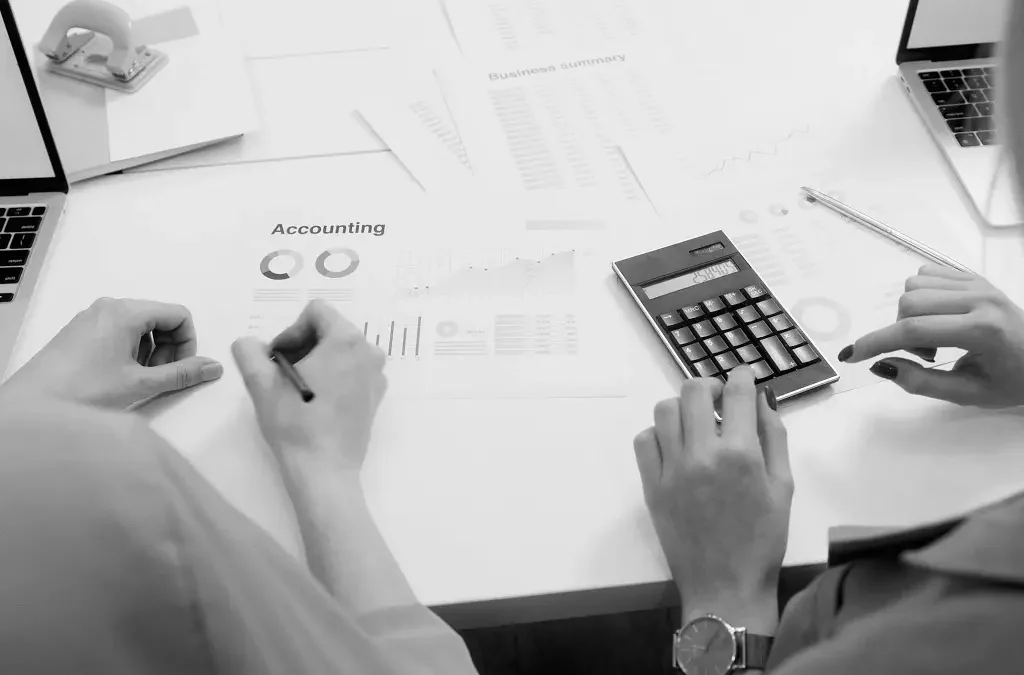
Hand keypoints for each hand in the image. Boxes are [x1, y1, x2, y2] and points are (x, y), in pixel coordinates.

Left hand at [0, 297, 222, 408]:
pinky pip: (119, 332)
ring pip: (140, 327)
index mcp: (126, 311)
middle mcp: (108, 307)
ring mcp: (92, 318)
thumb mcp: (141, 384)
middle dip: (168, 348)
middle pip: (159, 319)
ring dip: (149, 352)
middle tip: (159, 377)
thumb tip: (212, 367)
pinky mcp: (81, 332)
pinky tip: (119, 378)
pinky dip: (129, 352)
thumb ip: (182, 374)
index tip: (181, 367)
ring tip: (137, 381)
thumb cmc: (81, 392)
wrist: (32, 406)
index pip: (178, 314)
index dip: (187, 342)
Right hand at [231, 301, 386, 475]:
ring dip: (316, 362)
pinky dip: (332, 377)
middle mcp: (369, 352)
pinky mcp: (376, 396)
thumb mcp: (261, 384)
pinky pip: (351, 371)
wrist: (324, 472)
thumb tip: (248, 342)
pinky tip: (316, 404)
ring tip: (297, 391)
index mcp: (346, 340)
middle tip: (282, 375)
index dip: (291, 331)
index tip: (277, 360)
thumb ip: (249, 352)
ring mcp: (377, 375)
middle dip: (303, 346)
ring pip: (340, 351)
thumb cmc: (295, 424)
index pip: (316, 312)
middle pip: (330, 330)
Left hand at [634, 367, 790, 634]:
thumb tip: (761, 401)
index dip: (742, 376)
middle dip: (709, 385)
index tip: (743, 378)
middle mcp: (702, 454)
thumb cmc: (762, 540)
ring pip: (664, 411)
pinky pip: (644, 440)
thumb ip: (773, 437)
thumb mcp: (783, 486)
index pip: (736, 392)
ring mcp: (672, 469)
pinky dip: (658, 433)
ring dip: (682, 407)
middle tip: (719, 399)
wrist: (725, 586)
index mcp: (741, 454)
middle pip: (693, 390)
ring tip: (696, 422)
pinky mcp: (651, 486)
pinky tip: (674, 444)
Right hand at [839, 264, 1023, 407]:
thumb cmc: (1012, 381)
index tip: (853, 355)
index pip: (913, 330)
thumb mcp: (968, 394)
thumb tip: (880, 366)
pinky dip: (920, 296)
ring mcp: (977, 283)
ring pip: (913, 287)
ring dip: (910, 314)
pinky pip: (925, 275)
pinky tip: (937, 317)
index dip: (876, 342)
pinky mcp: (973, 276)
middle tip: (926, 355)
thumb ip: (921, 382)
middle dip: (901, 332)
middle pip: (909, 304)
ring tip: (934, 335)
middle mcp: (979, 299)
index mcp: (982, 330)